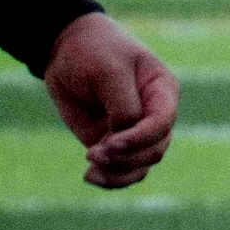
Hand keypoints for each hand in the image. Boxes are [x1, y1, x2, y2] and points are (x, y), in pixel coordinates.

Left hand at [43, 11, 176, 188]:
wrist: (67, 50)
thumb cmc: (94, 51)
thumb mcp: (108, 71)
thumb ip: (122, 105)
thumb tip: (123, 137)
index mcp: (161, 91)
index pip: (163, 123)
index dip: (141, 138)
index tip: (110, 143)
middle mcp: (153, 115)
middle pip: (154, 149)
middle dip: (126, 158)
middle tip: (92, 153)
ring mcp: (133, 131)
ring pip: (141, 165)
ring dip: (118, 173)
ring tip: (90, 170)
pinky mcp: (112, 142)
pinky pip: (121, 169)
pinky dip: (110, 178)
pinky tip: (89, 176)